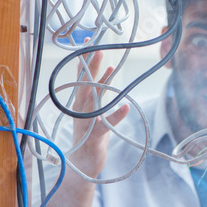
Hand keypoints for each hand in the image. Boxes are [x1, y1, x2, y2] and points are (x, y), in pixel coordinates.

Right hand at [71, 48, 129, 177]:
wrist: (81, 165)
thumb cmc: (90, 135)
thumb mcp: (93, 110)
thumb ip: (98, 92)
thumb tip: (106, 71)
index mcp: (80, 103)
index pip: (81, 78)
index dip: (84, 60)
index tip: (89, 42)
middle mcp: (80, 110)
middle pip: (85, 84)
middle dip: (91, 65)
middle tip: (97, 47)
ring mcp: (86, 122)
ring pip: (92, 100)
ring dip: (101, 83)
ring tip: (111, 67)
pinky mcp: (95, 136)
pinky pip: (106, 124)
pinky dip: (116, 115)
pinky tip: (126, 106)